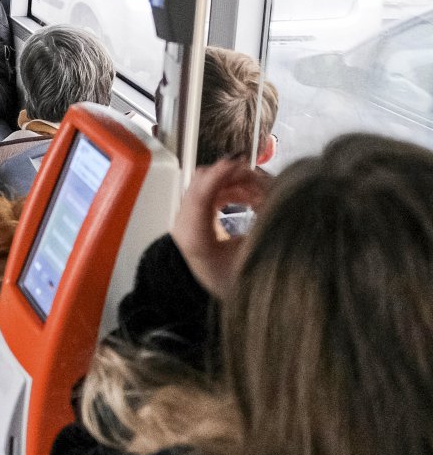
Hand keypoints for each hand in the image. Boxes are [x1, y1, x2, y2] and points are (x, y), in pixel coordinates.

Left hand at [171, 159, 271, 298]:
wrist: (222, 291)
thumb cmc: (238, 281)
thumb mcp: (254, 258)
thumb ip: (261, 228)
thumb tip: (271, 198)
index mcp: (194, 238)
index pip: (200, 196)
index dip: (218, 175)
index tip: (238, 163)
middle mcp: (184, 224)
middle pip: (202, 184)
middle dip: (233, 176)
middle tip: (261, 180)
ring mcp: (187, 219)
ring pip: (207, 184)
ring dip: (234, 182)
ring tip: (261, 194)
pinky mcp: (194, 216)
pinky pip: (210, 192)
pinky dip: (231, 189)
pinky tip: (251, 199)